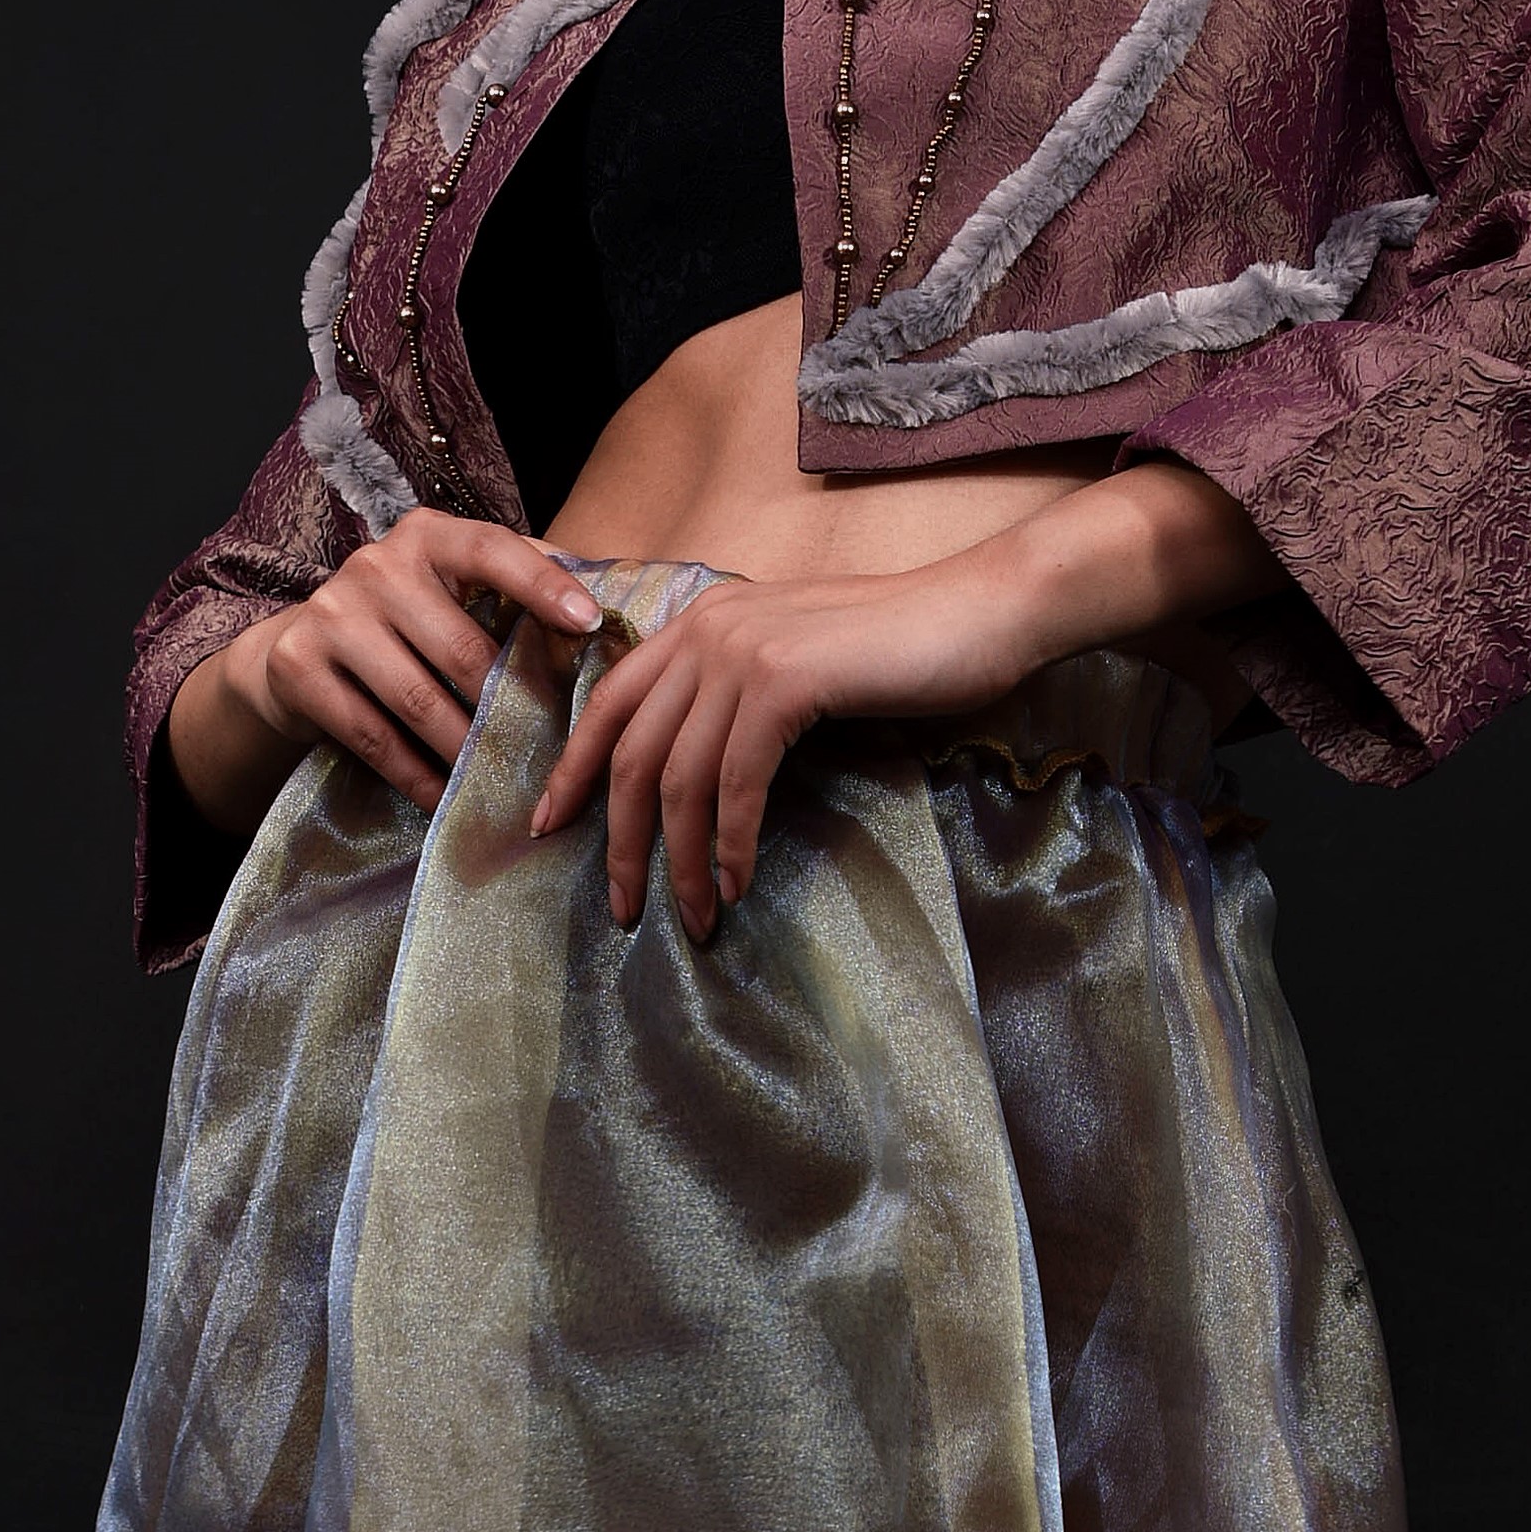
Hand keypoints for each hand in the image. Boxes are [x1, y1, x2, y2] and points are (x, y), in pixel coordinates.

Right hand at [171, 515, 601, 835]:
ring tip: (505, 782)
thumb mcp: (455, 590)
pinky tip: (447, 798)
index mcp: (428, 536)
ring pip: (421, 700)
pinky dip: (418, 776)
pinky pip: (375, 738)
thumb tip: (618, 608)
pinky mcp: (300, 669)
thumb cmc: (406, 624)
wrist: (295, 655)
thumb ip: (524, 585)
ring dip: (469, 751)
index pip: (492, 549)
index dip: (542, 584)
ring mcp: (332, 614)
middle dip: (512, 708)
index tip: (589, 622)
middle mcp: (376, 565)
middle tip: (556, 752)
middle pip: (463, 650)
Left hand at [527, 541, 1063, 939]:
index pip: (609, 701)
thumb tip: (697, 774)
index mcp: (701, 621)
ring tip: (694, 919)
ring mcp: (743, 651)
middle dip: (619, 841)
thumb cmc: (901, 649)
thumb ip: (740, 694)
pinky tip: (739, 883)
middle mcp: (707, 629)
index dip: (573, 768)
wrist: (981, 612)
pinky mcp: (785, 680)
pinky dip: (734, 843)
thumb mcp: (797, 662)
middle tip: (621, 907)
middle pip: (631, 752)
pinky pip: (738, 783)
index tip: (549, 827)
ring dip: (683, 863)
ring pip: (679, 779)